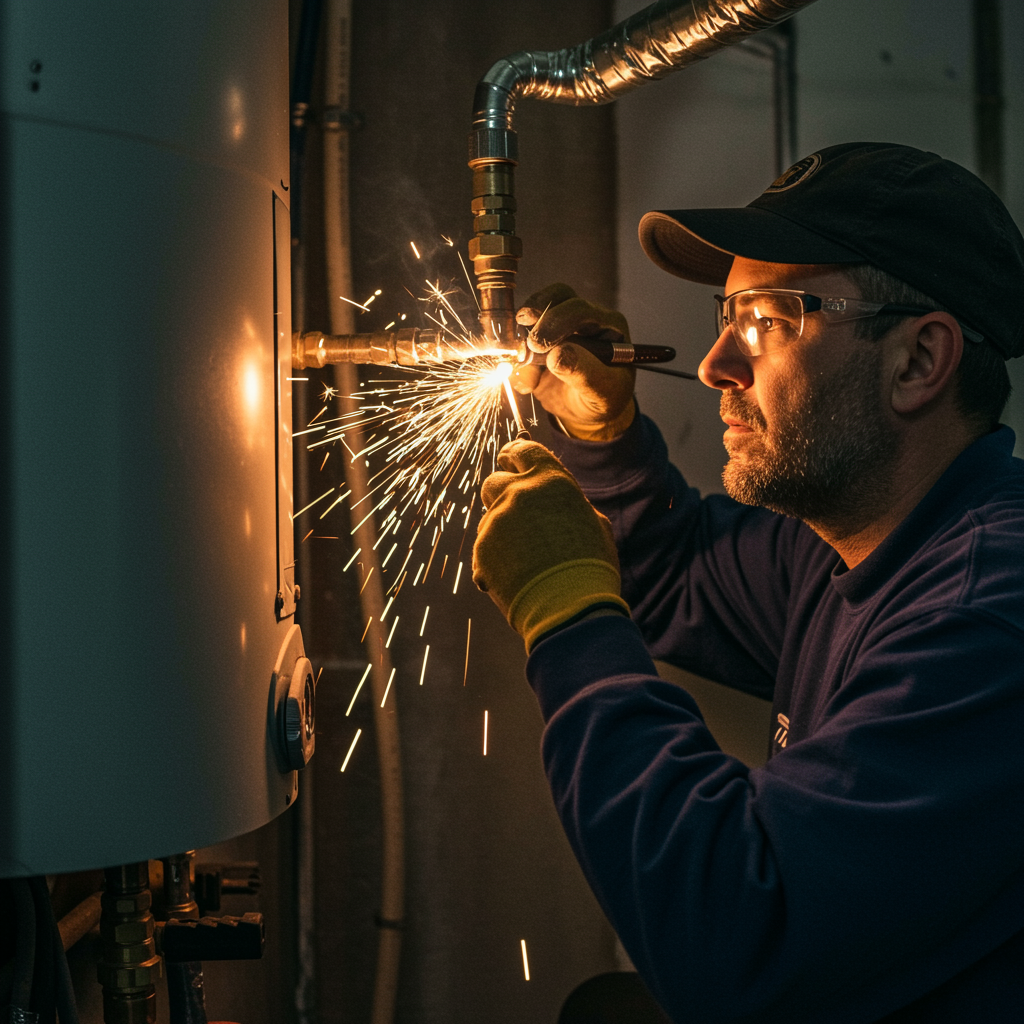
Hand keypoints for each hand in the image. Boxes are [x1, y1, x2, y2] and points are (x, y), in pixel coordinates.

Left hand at [472, 438, 629, 650]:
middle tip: (515, 510)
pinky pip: (484, 548)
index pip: (522, 449)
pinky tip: (517, 576)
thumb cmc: (590, 566)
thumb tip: (555, 501)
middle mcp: (518, 493)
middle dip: (501, 493)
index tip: (510, 458)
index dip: (514, 453)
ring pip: (489, 517)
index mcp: (551, 480)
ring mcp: (496, 521)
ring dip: (501, 529)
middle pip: (493, 481)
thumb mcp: (593, 524)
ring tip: (527, 557)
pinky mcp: (481, 549)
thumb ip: (568, 504)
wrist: (569, 608)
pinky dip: (495, 558)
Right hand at [512, 283, 635, 440]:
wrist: (590, 412)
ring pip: (537, 309)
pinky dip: (516, 358)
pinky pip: (522, 337)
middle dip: (537, 317)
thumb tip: (557, 356)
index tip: (539, 345)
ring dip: (522, 334)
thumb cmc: (604, 398)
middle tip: (527, 345)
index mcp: (609, 326)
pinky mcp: (541, 339)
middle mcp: (585, 319)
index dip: (556, 321)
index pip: (581, 309)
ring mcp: (562, 326)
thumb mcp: (602, 392)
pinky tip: (528, 384)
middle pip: (558, 297)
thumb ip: (583, 373)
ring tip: (522, 363)